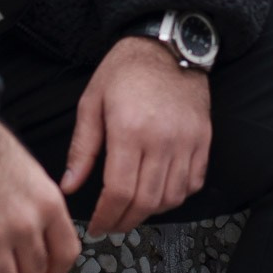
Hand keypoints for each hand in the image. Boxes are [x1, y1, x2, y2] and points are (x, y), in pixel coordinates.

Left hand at [61, 36, 211, 236]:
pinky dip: (176, 196)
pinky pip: (193, 183)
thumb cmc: (125, 70)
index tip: (96, 226)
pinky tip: (158, 193)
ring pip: (172, 198)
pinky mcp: (203, 140)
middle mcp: (162, 140)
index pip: (119, 192)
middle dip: (125, 221)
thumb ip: (82, 148)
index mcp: (129, 131)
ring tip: (132, 210)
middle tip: (111, 225)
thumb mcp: (92, 102)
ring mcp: (187, 142)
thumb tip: (69, 186)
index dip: (106, 217)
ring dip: (150, 212)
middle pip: (146, 202)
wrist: (167, 46)